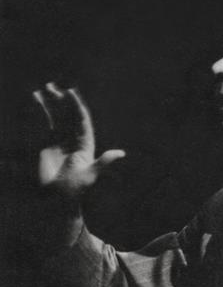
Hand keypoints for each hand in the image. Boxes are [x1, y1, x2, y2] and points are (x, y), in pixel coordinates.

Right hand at [33, 82, 124, 199]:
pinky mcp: (49, 145)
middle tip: (53, 87)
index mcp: (86, 145)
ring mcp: (61, 142)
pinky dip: (42, 114)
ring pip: (58, 118)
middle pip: (69, 116)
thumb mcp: (91, 175)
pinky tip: (37, 101)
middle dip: (63, 102)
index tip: (70, 93)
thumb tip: (121, 153)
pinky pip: (46, 126)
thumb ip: (104, 163)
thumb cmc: (76, 190)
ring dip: (52, 104)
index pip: (82, 121)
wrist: (58, 199)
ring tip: (45, 88)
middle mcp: (74, 141)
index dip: (76, 107)